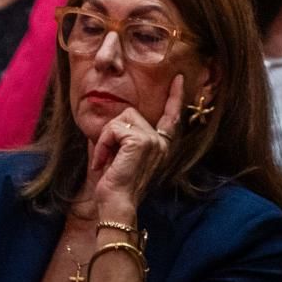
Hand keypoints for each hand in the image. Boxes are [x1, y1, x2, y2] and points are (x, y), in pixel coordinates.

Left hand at [89, 74, 183, 216]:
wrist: (117, 203)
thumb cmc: (115, 182)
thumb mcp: (122, 154)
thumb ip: (124, 136)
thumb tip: (115, 121)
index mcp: (160, 145)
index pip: (170, 117)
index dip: (174, 97)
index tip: (178, 78)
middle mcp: (161, 142)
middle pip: (130, 113)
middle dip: (112, 132)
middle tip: (109, 157)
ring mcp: (153, 141)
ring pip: (120, 119)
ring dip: (106, 139)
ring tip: (107, 160)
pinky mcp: (141, 141)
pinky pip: (112, 129)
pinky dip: (102, 144)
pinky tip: (104, 162)